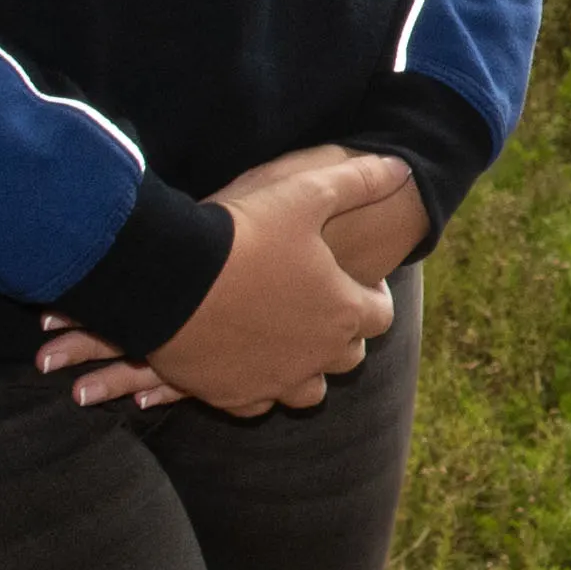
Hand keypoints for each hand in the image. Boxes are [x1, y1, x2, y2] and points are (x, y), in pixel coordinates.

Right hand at [43, 147, 420, 411]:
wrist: (169, 277)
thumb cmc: (244, 232)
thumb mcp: (306, 194)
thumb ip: (359, 182)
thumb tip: (401, 166)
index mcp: (343, 312)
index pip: (380, 315)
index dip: (372, 297)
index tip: (357, 283)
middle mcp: (318, 357)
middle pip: (348, 356)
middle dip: (341, 334)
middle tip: (320, 308)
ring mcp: (276, 383)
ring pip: (309, 390)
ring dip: (306, 368)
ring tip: (287, 342)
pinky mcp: (234, 397)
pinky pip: (258, 403)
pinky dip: (257, 385)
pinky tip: (244, 361)